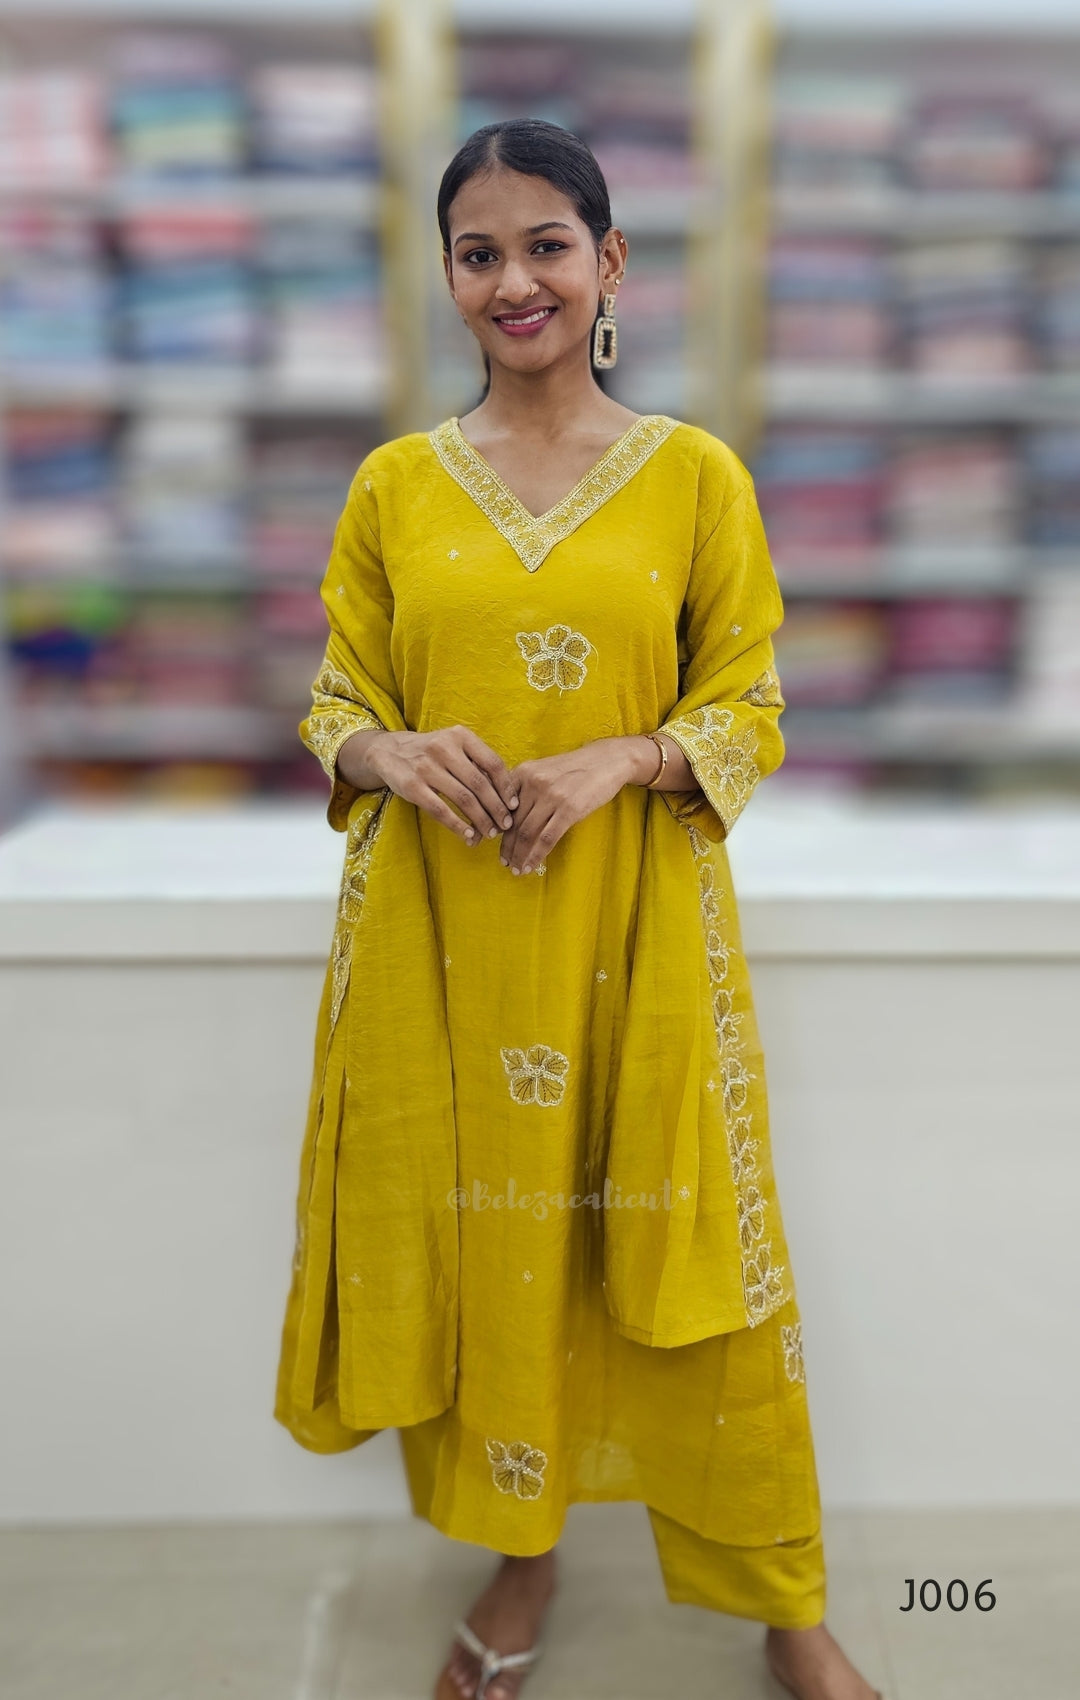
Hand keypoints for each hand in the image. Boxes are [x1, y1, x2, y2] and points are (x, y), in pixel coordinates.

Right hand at [363, 725, 518, 846]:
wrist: (389, 751)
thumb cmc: (432, 752)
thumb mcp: (454, 745)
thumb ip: (477, 762)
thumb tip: (507, 794)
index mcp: (460, 736)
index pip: (492, 763)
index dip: (506, 787)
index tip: (514, 806)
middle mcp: (444, 748)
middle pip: (480, 784)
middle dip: (496, 808)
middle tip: (505, 826)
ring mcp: (426, 767)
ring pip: (463, 799)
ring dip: (481, 820)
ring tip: (489, 833)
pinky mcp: (412, 786)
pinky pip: (441, 810)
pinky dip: (458, 826)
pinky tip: (468, 836)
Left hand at [499, 740, 632, 874]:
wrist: (606, 760)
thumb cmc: (573, 769)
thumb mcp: (543, 770)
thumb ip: (524, 789)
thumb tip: (506, 819)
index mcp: (523, 772)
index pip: (502, 806)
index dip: (493, 828)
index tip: (490, 843)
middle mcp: (534, 783)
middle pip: (513, 822)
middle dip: (507, 847)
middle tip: (504, 862)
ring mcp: (552, 796)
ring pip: (527, 834)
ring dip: (519, 856)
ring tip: (516, 869)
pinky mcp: (569, 809)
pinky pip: (546, 839)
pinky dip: (535, 856)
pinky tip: (530, 867)